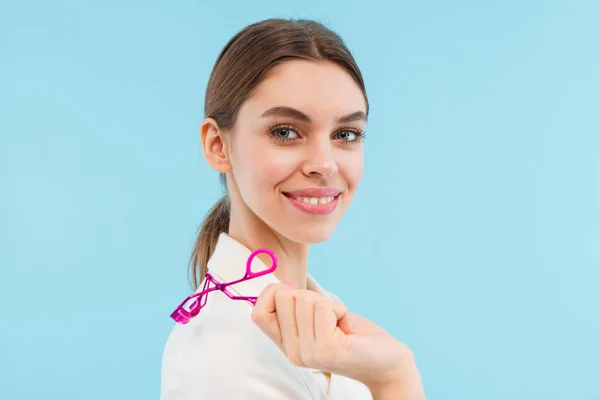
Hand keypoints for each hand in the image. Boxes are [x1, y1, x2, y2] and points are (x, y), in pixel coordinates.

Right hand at [251, 283, 424, 396]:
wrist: (386, 362)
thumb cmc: (353, 334)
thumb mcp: (317, 318)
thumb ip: (296, 306)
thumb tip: (279, 285)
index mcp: (286, 344)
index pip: (257, 313)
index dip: (272, 293)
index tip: (296, 292)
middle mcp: (292, 352)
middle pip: (283, 297)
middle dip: (310, 296)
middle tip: (328, 316)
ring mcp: (308, 353)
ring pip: (305, 300)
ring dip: (328, 304)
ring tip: (339, 324)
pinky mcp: (326, 350)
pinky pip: (324, 308)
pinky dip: (339, 309)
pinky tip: (346, 327)